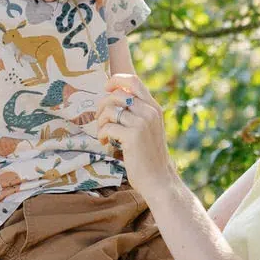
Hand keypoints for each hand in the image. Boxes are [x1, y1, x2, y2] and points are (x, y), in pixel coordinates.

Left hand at [92, 74, 175, 194]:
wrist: (159, 179)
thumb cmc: (149, 156)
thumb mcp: (148, 128)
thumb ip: (137, 113)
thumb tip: (113, 98)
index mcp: (154, 107)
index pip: (133, 81)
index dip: (115, 80)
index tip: (106, 89)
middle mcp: (149, 112)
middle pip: (116, 94)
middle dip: (102, 105)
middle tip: (100, 119)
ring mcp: (141, 123)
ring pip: (110, 109)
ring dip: (100, 121)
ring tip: (103, 133)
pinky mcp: (132, 136)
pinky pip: (107, 126)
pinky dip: (102, 134)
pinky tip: (106, 142)